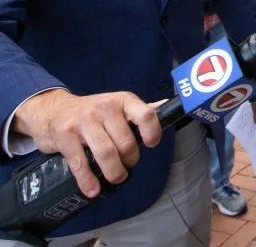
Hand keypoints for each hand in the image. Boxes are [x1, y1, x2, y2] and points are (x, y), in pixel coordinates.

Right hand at [12, 89, 161, 197]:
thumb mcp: (118, 104)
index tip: (151, 144)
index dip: (152, 133)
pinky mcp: (65, 136)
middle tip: (127, 164)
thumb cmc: (93, 111)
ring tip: (116, 177)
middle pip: (126, 142)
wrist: (53, 110)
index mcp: (122, 100)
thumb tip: (166, 106)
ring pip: (106, 153)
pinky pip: (80, 163)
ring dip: (114, 172)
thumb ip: (141, 109)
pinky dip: (88, 180)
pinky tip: (93, 189)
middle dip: (130, 160)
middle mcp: (104, 108)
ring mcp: (83, 122)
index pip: (145, 115)